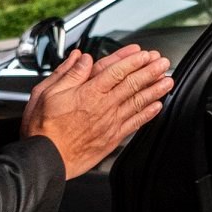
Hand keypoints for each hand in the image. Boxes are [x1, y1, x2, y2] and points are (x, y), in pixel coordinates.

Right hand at [22, 44, 173, 179]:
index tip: (144, 53)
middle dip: (150, 71)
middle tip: (163, 62)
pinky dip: (148, 114)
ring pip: (138, 102)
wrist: (46, 159)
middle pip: (132, 83)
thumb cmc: (43, 128)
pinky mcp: (112, 138)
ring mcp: (110, 122)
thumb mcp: (46, 92)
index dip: (132, 60)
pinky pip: (135, 123)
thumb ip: (67, 73)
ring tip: (168, 81)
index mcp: (87, 92)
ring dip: (155, 90)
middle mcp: (103, 106)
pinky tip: (157, 107)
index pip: (115, 70)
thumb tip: (81, 58)